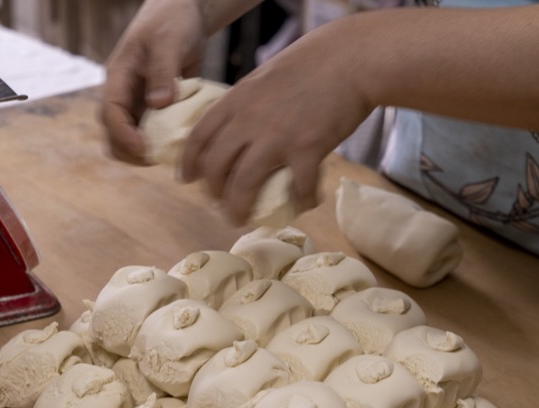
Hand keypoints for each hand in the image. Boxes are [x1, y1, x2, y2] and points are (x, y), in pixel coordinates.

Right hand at [100, 0, 208, 163]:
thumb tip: (159, 104)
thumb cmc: (172, 21)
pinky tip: (179, 146)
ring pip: (131, 138)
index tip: (143, 149)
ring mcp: (139, 102)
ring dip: (145, 151)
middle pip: (113, 133)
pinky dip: (162, 143)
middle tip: (157, 158)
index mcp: (119, 76)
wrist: (184, 13)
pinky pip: (153, 133)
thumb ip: (163, 71)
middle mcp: (125, 93)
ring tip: (168, 155)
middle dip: (130, 151)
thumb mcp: (168, 41)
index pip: (110, 113)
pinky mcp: (156, 108)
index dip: (123, 135)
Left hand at [180, 22, 373, 223]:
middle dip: (213, 193)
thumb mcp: (265, 77)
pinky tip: (305, 204)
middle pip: (216, 167)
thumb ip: (248, 103)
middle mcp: (249, 120)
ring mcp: (276, 136)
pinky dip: (301, 201)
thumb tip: (241, 129)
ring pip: (244, 184)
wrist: (352, 57)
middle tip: (221, 204)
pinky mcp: (307, 148)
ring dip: (239, 208)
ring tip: (242, 219)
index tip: (187, 179)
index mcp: (237, 100)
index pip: (199, 137)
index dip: (189, 163)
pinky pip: (299, 187)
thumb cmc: (313, 63)